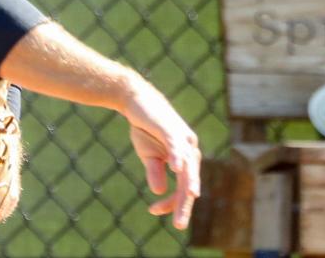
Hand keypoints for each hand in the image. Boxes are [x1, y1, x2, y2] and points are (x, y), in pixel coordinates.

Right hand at [121, 77, 200, 229]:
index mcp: (186, 156)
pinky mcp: (170, 128)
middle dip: (184, 203)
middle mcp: (189, 148)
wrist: (134, 100)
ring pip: (188, 165)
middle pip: (190, 181)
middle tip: (180, 225)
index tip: (154, 211)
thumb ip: (155, 171)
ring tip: (190, 199)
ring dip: (188, 183)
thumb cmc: (144, 125)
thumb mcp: (148, 154)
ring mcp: (182, 138)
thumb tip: (160, 191)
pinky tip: (177, 169)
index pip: (183, 186)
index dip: (171, 202)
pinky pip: (176, 145)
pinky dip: (177, 157)